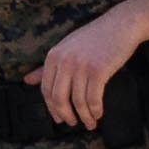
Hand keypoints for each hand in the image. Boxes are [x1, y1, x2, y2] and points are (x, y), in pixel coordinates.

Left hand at [25, 6, 142, 129]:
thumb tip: (27, 80)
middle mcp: (64, 61)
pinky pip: (93, 98)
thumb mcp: (66, 48)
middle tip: (72, 123)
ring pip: (77, 101)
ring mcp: (81, 66)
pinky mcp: (98, 71)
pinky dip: (95, 110)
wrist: (122, 24)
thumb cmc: (94, 38)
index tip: (59, 118)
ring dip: (84, 116)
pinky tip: (98, 113)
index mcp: (53, 56)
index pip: (46, 89)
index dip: (51, 107)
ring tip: (90, 122)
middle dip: (65, 115)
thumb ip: (46, 66)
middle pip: (58, 98)